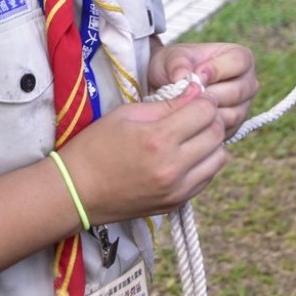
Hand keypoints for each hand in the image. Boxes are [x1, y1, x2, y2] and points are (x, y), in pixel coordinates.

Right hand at [60, 83, 227, 223]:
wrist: (76, 191)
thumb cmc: (95, 146)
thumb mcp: (125, 114)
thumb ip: (165, 104)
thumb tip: (195, 92)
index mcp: (157, 139)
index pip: (205, 111)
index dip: (202, 98)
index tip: (193, 95)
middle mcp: (173, 167)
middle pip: (216, 133)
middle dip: (209, 117)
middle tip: (194, 112)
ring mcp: (177, 190)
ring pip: (219, 157)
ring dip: (210, 142)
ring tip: (190, 135)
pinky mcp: (177, 203)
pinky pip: (207, 178)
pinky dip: (203, 163)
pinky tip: (184, 155)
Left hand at [148, 42, 257, 137]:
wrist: (168, 85)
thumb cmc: (175, 66)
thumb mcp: (171, 58)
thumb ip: (177, 63)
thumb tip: (182, 76)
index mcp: (239, 58)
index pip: (240, 61)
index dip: (218, 69)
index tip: (196, 74)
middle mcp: (247, 82)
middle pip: (238, 91)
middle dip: (211, 94)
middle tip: (190, 94)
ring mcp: (244, 105)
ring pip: (233, 113)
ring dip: (207, 111)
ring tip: (187, 105)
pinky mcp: (235, 126)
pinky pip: (225, 129)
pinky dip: (206, 125)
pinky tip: (190, 118)